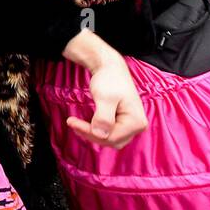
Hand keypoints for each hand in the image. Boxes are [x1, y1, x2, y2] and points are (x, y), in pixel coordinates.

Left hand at [61, 29, 146, 149]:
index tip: (71, 121)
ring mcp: (131, 126)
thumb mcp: (105, 98)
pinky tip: (83, 124)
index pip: (112, 137)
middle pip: (111, 141)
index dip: (90, 132)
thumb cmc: (110, 80)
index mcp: (137, 122)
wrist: (111, 68)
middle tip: (72, 122)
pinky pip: (108, 133)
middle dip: (91, 134)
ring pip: (109, 139)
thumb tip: (100, 135)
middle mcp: (137, 127)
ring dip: (92, 133)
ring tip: (75, 123)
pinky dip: (96, 130)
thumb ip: (103, 117)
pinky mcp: (123, 123)